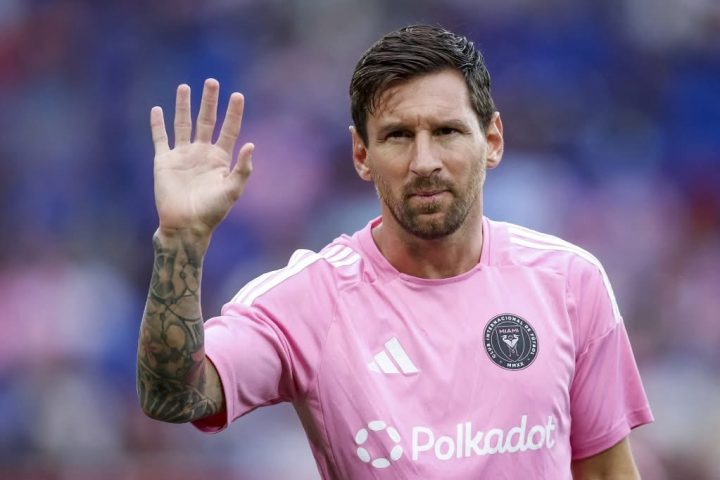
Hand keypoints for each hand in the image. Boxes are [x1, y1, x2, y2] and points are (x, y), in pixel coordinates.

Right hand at [150, 78, 253, 238]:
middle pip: (206, 121)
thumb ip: (242, 169)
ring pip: (182, 124)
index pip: (228, 129)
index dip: (233, 113)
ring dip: (184, 106)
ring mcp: (182, 155)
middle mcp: (202, 153)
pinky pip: (160, 138)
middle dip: (209, 102)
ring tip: (185, 87)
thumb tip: (251, 145)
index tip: (237, 95)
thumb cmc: (212, 212)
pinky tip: (157, 109)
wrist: (186, 226)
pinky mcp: (164, 161)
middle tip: (212, 82)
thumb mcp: (232, 191)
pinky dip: (157, 124)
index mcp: (220, 159)